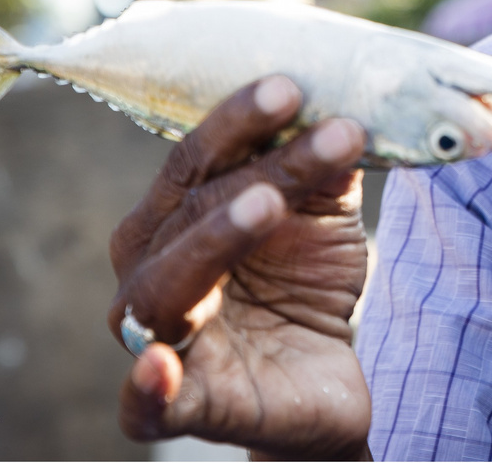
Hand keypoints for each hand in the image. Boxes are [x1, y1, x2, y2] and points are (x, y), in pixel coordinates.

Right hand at [108, 76, 373, 458]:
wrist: (319, 378)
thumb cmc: (302, 283)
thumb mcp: (323, 221)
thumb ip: (325, 173)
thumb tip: (345, 112)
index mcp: (171, 217)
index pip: (196, 159)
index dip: (241, 121)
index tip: (293, 85)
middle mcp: (148, 269)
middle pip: (189, 207)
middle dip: (255, 166)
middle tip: (315, 129)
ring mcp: (154, 339)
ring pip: (169, 285)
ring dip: (218, 238)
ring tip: (268, 203)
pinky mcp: (176, 406)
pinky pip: (145, 403)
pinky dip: (147, 389)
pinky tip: (160, 368)